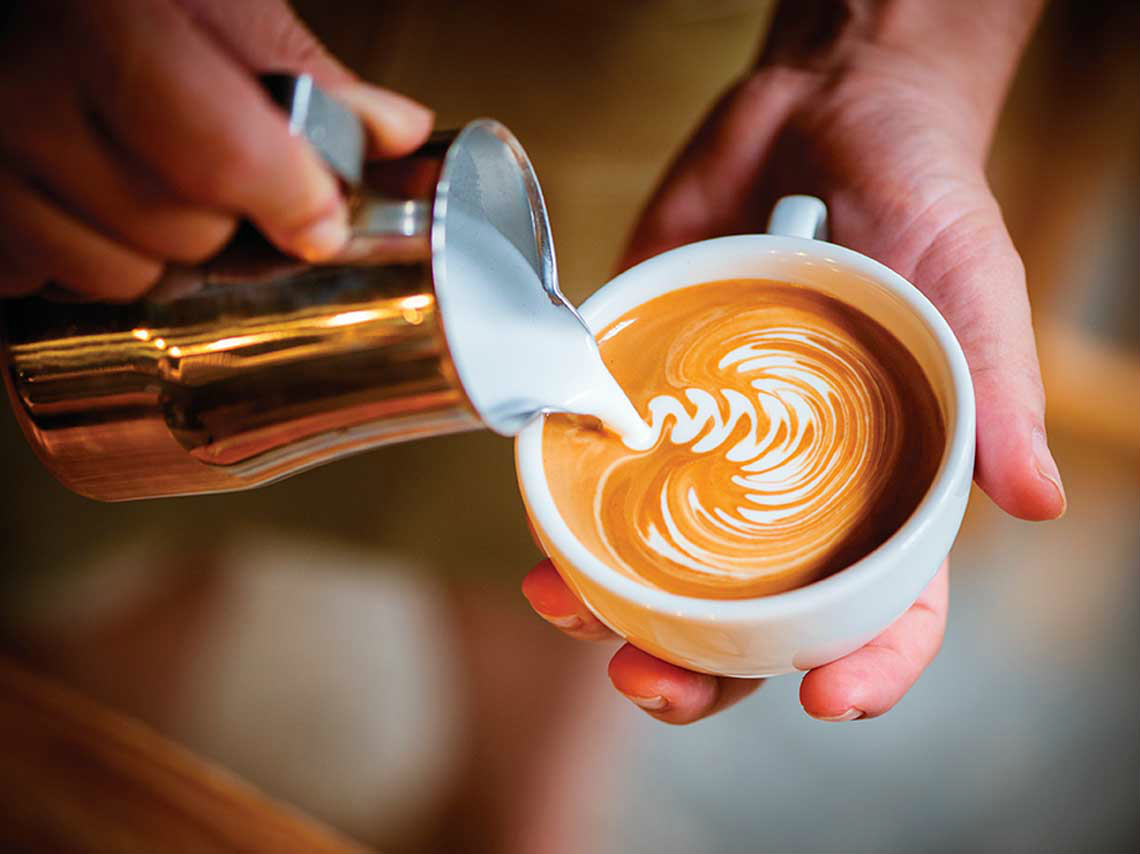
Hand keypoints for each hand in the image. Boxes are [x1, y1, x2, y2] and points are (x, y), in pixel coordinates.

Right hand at [0, 0, 431, 299]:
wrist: (29, 9)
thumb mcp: (212, 1)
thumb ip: (305, 73)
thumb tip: (393, 132)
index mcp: (105, 22)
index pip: (221, 156)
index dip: (289, 199)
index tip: (320, 219)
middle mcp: (25, 92)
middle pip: (182, 231)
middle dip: (225, 217)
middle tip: (212, 167)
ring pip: (121, 275)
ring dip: (155, 249)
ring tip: (141, 178)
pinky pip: (52, 284)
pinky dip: (85, 259)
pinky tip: (85, 201)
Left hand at [523, 3, 1063, 723]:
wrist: (825, 110)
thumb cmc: (922, 201)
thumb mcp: (973, 286)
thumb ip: (997, 391)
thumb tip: (1035, 501)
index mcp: (886, 485)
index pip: (886, 603)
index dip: (867, 664)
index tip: (826, 699)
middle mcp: (790, 484)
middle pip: (751, 615)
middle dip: (701, 669)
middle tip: (647, 683)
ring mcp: (709, 442)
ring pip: (660, 559)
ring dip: (610, 605)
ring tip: (567, 611)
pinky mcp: (644, 388)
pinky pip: (602, 462)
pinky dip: (566, 504)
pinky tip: (541, 525)